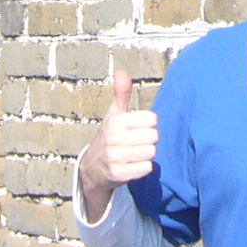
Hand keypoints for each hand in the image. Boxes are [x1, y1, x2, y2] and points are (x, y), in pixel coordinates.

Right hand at [76, 69, 156, 222]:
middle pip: (154, 137)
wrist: (93, 168)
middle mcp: (114, 137)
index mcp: (116, 120)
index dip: (148, 125)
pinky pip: (146, 168)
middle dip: (149, 141)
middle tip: (137, 143)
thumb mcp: (113, 115)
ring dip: (146, 155)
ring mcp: (115, 156)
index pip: (152, 119)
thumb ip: (121, 94)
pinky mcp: (119, 174)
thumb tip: (122, 71)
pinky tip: (133, 165)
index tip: (137, 129)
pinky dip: (143, 168)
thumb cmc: (109, 137)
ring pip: (151, 152)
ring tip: (135, 154)